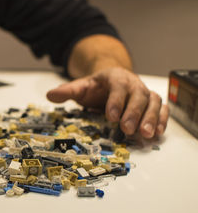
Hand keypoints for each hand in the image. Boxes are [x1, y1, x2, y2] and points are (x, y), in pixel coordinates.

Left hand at [46, 67, 168, 138]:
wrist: (111, 79)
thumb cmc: (96, 86)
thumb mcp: (80, 86)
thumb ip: (67, 91)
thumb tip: (50, 95)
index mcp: (115, 77)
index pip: (119, 87)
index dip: (117, 101)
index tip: (112, 116)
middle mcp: (133, 83)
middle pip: (138, 96)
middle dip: (134, 113)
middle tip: (128, 129)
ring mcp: (144, 92)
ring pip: (153, 102)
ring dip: (151, 118)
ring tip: (146, 134)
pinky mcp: (151, 102)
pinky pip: (161, 108)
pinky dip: (161, 119)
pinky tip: (158, 132)